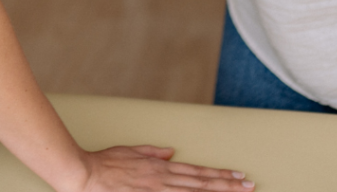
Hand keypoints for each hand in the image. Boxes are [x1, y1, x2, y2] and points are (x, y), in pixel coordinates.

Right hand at [75, 145, 252, 191]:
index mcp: (160, 167)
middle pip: (203, 184)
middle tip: (250, 186)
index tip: (238, 176)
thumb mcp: (131, 150)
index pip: (198, 172)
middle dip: (228, 186)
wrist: (86, 176)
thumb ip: (153, 152)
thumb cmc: (106, 164)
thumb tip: (171, 152)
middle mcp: (164, 180)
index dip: (220, 175)